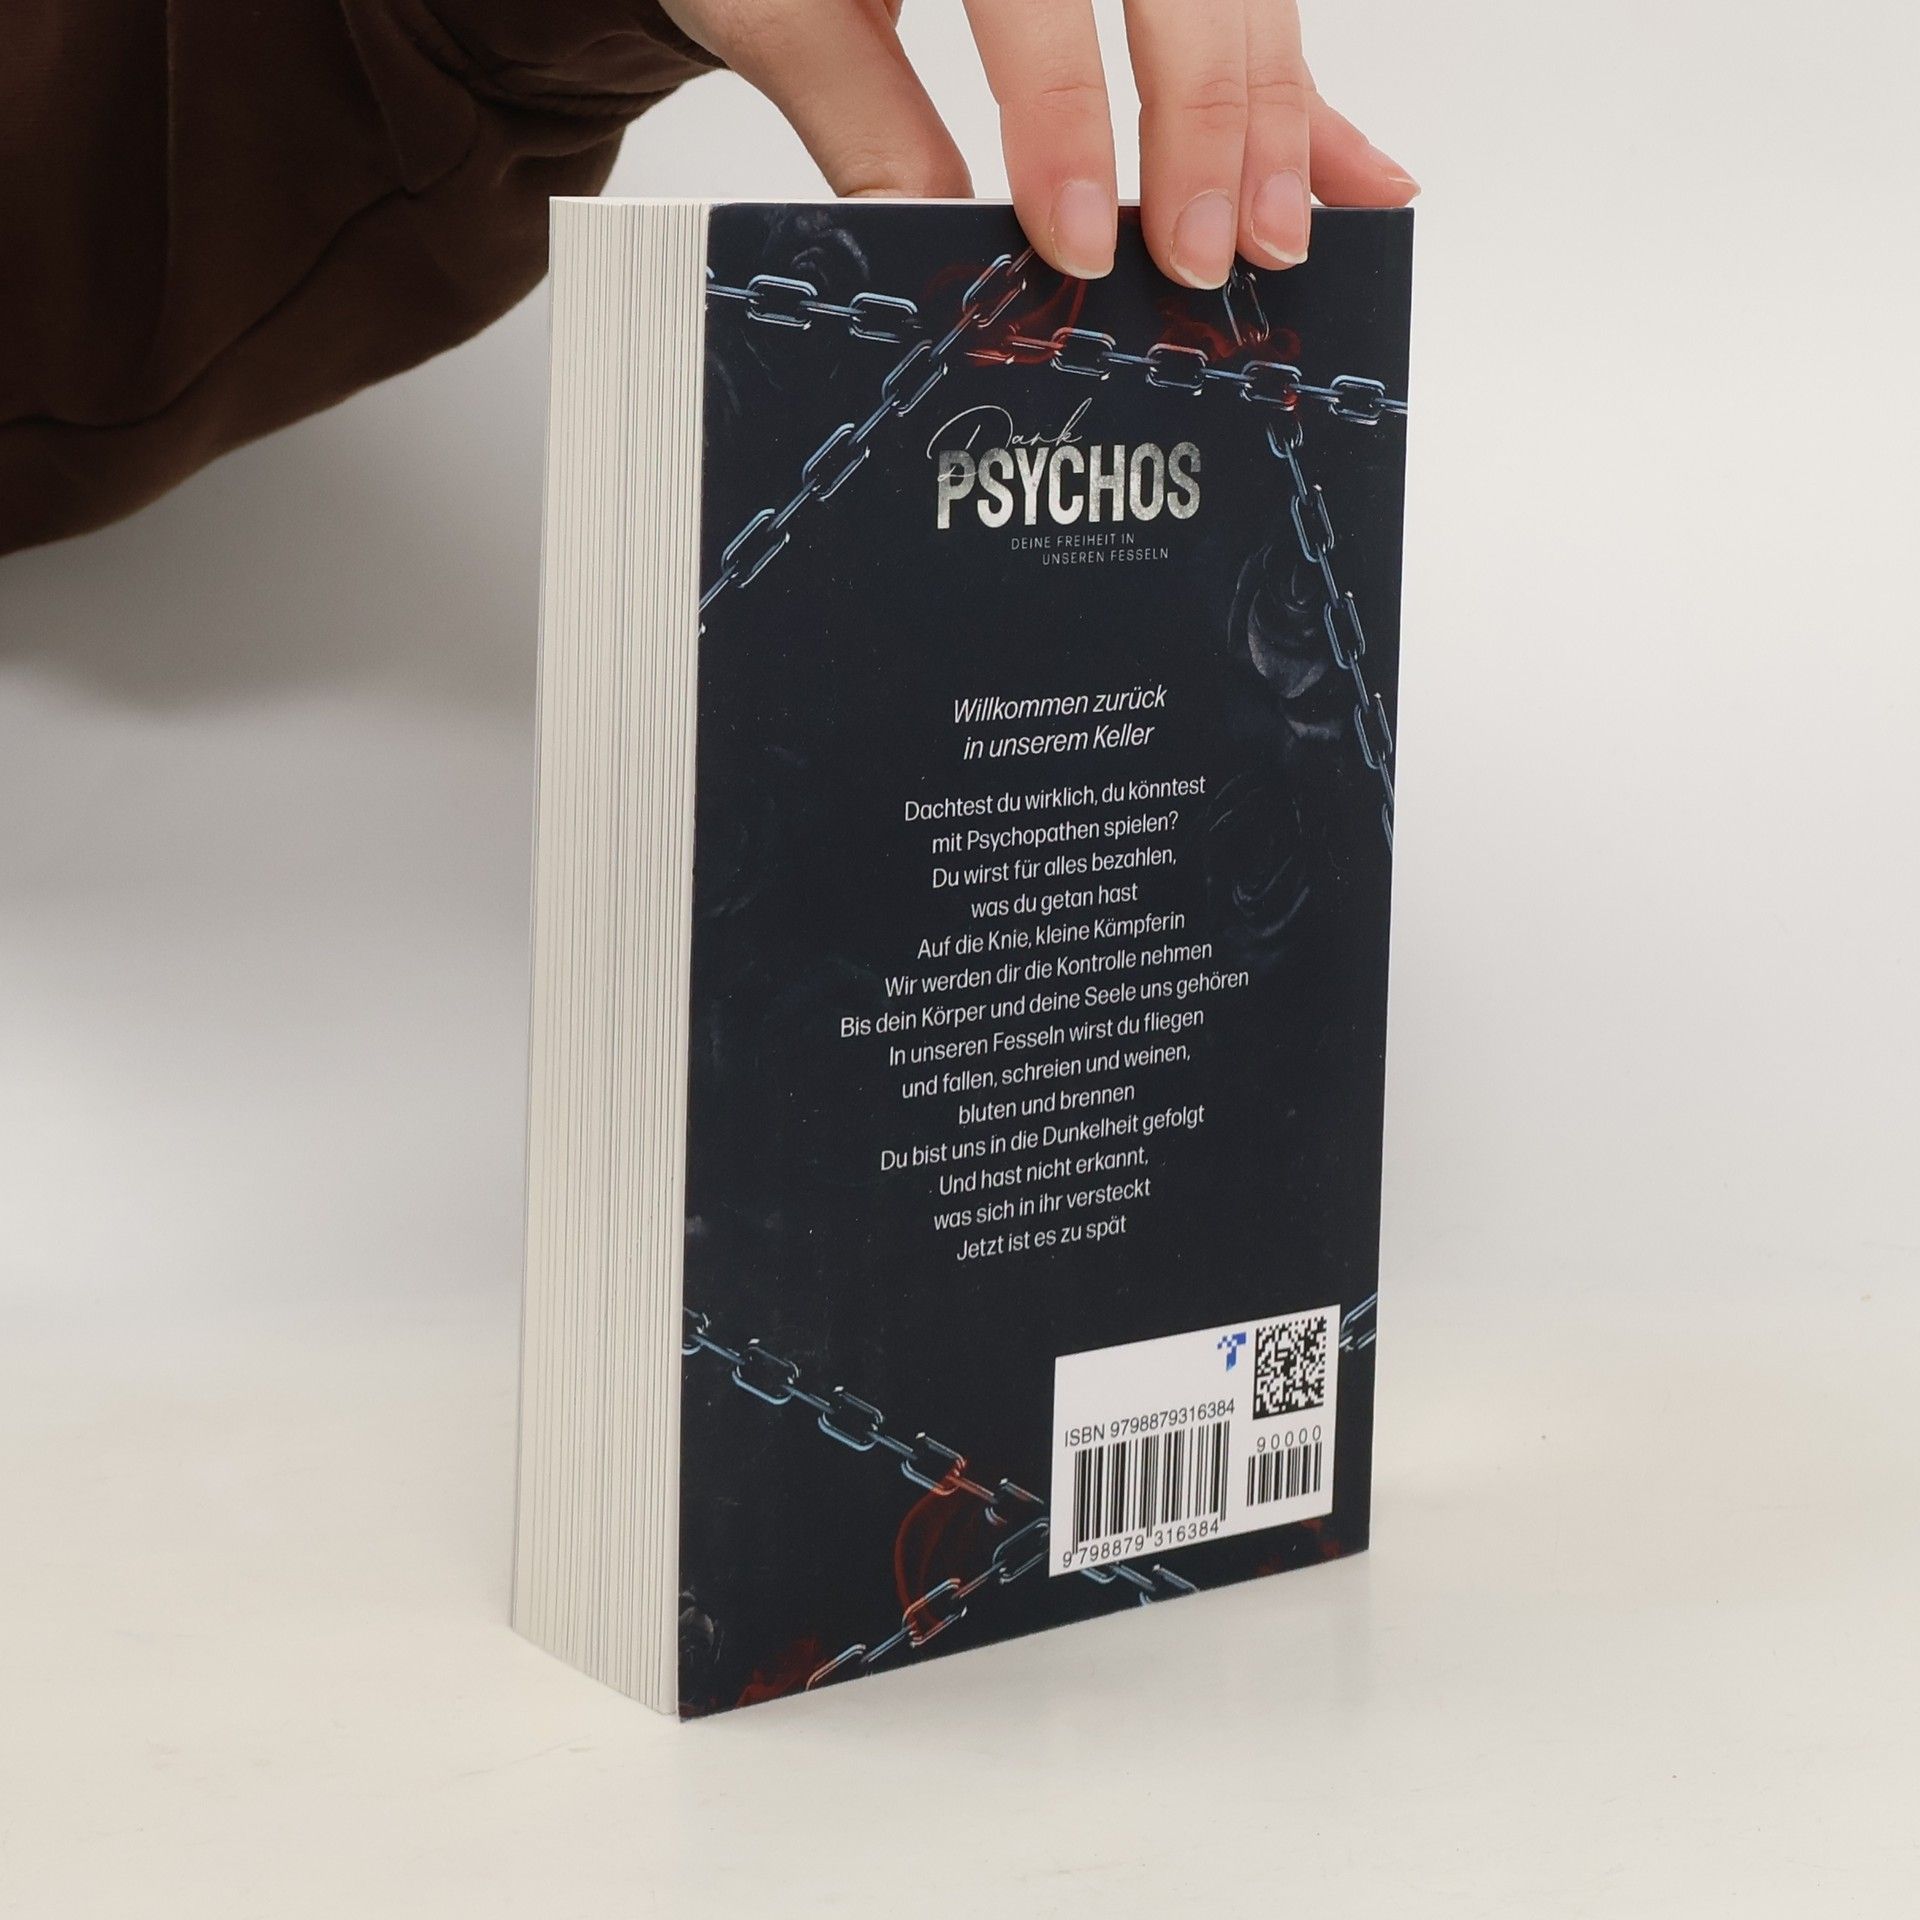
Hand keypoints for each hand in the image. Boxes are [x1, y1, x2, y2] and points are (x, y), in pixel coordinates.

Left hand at [660, 0, 1417, 286]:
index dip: (1070, 122)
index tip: (1083, 243)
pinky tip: (1355, 170)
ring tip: (1281, 238)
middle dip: (1209, 125)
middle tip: (1202, 260)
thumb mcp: (782, 3)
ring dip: (1276, 120)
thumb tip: (938, 248)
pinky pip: (1257, 6)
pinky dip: (1301, 92)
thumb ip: (861, 117)